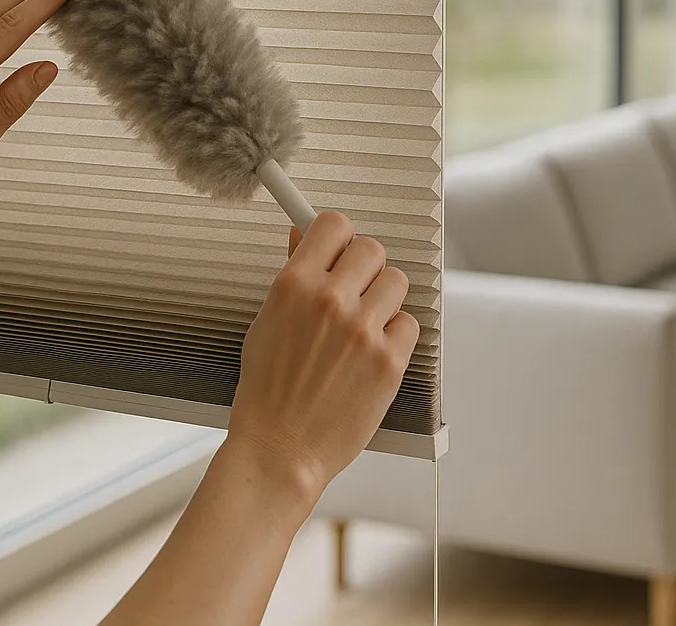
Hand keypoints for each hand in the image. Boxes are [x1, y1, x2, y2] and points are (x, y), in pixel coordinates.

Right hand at [225, 211, 419, 507]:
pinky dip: (395, 336)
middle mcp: (329, 301)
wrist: (280, 449)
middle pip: (372, 249)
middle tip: (354, 292)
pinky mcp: (389, 361)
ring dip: (383, 300)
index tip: (339, 249)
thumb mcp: (266, 323)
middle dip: (364, 268)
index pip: (333, 225)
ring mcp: (362, 330)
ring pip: (396, 282)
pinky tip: (372, 354)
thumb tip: (303, 238)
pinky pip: (409, 324)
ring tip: (363, 327)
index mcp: (293, 286)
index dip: (338, 237)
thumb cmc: (268, 393)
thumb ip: (293, 277)